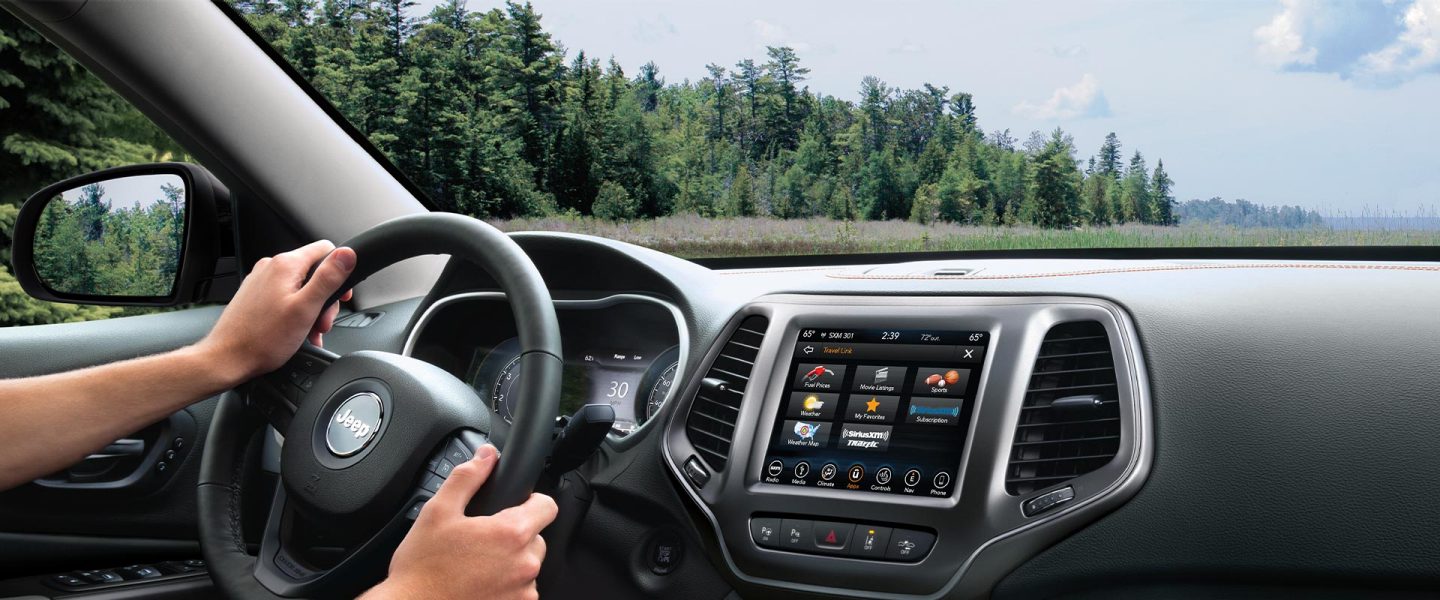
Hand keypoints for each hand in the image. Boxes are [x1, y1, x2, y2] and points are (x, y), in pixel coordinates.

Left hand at [196, 240, 355, 382]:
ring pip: (300, 286)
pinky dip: (296, 312)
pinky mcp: (255, 295)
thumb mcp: (306, 308)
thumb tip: (347, 254)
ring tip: (309, 331)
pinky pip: (285, 296)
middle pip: (314, 272)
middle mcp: (271, 267)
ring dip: (311, 309)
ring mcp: (261, 281)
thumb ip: (329, 278)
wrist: (227, 358)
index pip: (325, 249)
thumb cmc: (263, 339)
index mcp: (285, 265)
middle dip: (325, 298)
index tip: (341, 295)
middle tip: (322, 322)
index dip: (340, 271)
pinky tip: (297, 332)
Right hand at [366, 445, 557, 599]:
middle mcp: (524, 564)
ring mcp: (522, 591)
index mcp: (511, 534)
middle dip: (515, 535)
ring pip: (528, 565)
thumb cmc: (422, 568)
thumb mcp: (438, 511)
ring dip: (511, 562)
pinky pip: (521, 589)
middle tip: (483, 539)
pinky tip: (479, 582)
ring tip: (477, 564)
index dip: (531, 501)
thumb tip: (486, 455)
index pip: (547, 506)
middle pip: (537, 537)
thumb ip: (468, 477)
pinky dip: (506, 585)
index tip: (515, 506)